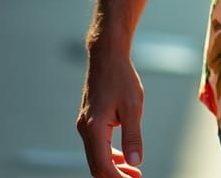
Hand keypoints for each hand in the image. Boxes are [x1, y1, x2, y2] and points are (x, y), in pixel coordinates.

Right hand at [77, 47, 143, 176]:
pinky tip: (123, 158)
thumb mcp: (133, 106)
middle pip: (96, 166)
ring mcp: (84, 125)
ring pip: (96, 157)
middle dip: (115, 177)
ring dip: (113, 168)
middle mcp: (84, 129)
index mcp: (94, 128)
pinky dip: (109, 155)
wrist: (107, 55)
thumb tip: (136, 161)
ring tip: (134, 173)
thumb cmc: (121, 77)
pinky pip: (96, 146)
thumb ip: (133, 136)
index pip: (103, 166)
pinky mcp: (88, 120)